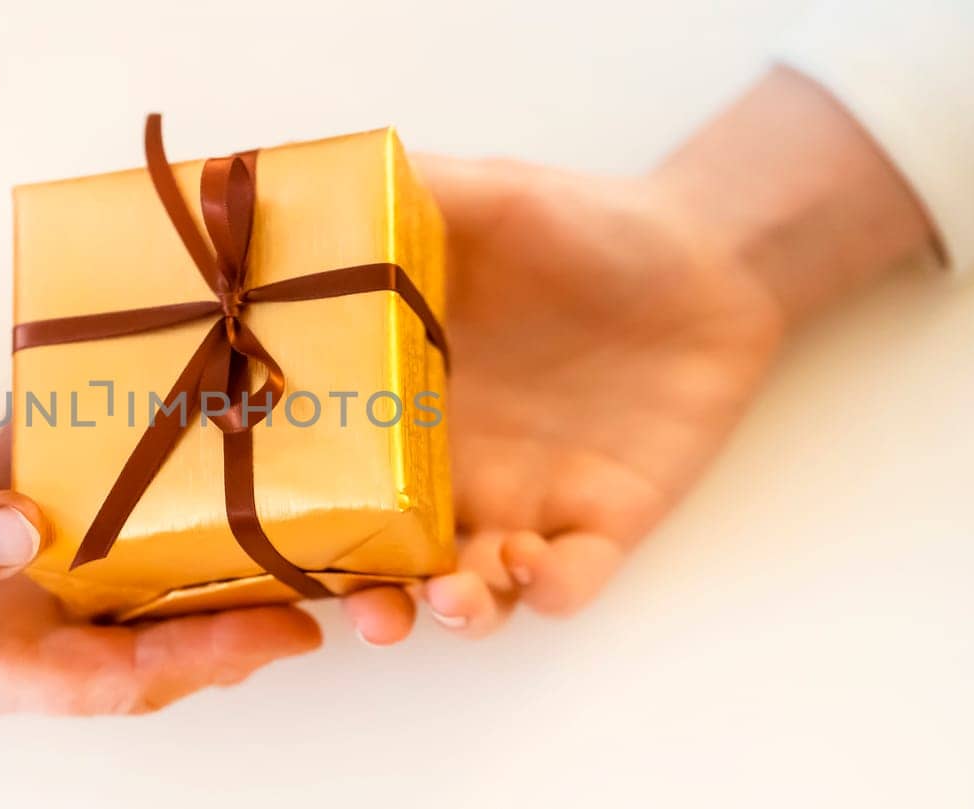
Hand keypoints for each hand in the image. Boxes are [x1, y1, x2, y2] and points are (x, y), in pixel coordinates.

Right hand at [0, 394, 319, 716]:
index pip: (115, 678)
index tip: (292, 625)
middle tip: (310, 568)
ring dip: (167, 559)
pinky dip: (82, 497)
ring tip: (247, 508)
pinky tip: (109, 445)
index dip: (209, 656)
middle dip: (220, 617)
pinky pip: (36, 533)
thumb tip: (33, 528)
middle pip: (129, 643)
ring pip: (95, 590)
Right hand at [343, 67, 934, 642]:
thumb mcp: (482, 196)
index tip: (270, 532)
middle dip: (370, 599)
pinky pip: (568, 580)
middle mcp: (452, 468)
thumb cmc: (581, 225)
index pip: (333, 479)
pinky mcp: (602, 521)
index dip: (301, 519)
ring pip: (474, 588)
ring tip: (452, 596)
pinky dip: (547, 589)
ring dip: (456, 607)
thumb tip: (293, 174)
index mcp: (402, 404)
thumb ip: (398, 197)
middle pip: (390, 558)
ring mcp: (525, 501)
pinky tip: (533, 564)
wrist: (704, 253)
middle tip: (365, 606)